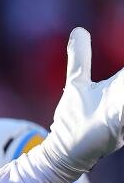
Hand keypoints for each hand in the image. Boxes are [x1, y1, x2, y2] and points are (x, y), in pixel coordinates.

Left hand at [39, 27, 123, 177]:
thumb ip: (80, 59)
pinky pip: (123, 118)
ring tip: (118, 97)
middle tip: (121, 82)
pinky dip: (120, 114)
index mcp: (122, 86)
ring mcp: (122, 115)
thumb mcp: (77, 84)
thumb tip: (78, 31)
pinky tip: (116, 110)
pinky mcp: (116, 129)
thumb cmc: (74, 119)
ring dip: (121, 92)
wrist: (65, 152)